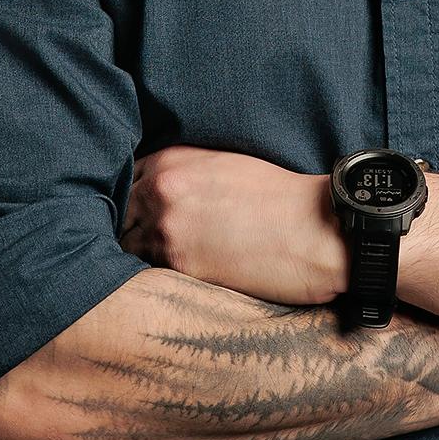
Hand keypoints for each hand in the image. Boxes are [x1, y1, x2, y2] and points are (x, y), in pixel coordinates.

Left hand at [120, 144, 346, 306]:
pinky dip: (155, 278)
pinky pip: (146, 274)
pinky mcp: (179, 265)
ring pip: (127, 247)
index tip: (143, 216)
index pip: (127, 181)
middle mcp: (162, 190)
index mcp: (173, 160)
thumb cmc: (282, 199)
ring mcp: (166, 229)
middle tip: (151, 244)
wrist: (317, 230)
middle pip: (120, 215)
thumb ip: (185, 175)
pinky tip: (174, 279)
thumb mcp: (227, 165)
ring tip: (166, 264)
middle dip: (132, 229)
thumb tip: (161, 196)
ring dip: (140, 256)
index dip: (134, 201)